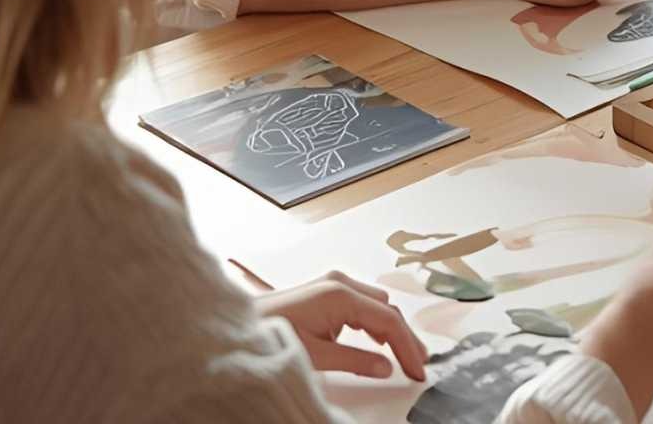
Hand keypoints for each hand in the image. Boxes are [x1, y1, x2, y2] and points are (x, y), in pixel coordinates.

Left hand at [256, 271, 427, 381]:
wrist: (234, 327)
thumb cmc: (267, 334)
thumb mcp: (315, 355)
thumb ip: (355, 360)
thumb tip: (386, 367)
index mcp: (341, 295)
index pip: (389, 320)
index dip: (408, 346)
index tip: (418, 368)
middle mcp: (340, 284)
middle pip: (388, 310)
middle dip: (404, 338)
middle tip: (417, 364)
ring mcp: (332, 285)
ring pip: (377, 306)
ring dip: (391, 330)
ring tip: (404, 355)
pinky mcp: (325, 292)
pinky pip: (362, 305)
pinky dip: (374, 324)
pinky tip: (377, 342)